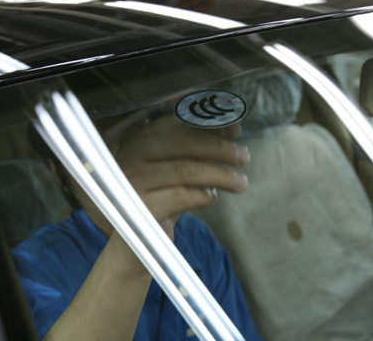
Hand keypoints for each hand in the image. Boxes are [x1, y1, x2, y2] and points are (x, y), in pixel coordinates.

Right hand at [114, 115, 249, 239]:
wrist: (131, 249)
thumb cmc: (157, 201)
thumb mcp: (174, 171)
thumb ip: (197, 148)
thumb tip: (232, 129)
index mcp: (135, 141)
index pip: (174, 124)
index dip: (208, 125)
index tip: (235, 130)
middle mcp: (129, 157)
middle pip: (181, 143)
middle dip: (218, 147)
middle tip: (243, 156)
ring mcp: (131, 183)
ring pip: (185, 170)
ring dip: (219, 174)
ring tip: (240, 183)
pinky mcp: (141, 208)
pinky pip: (182, 196)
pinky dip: (204, 195)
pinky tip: (212, 197)